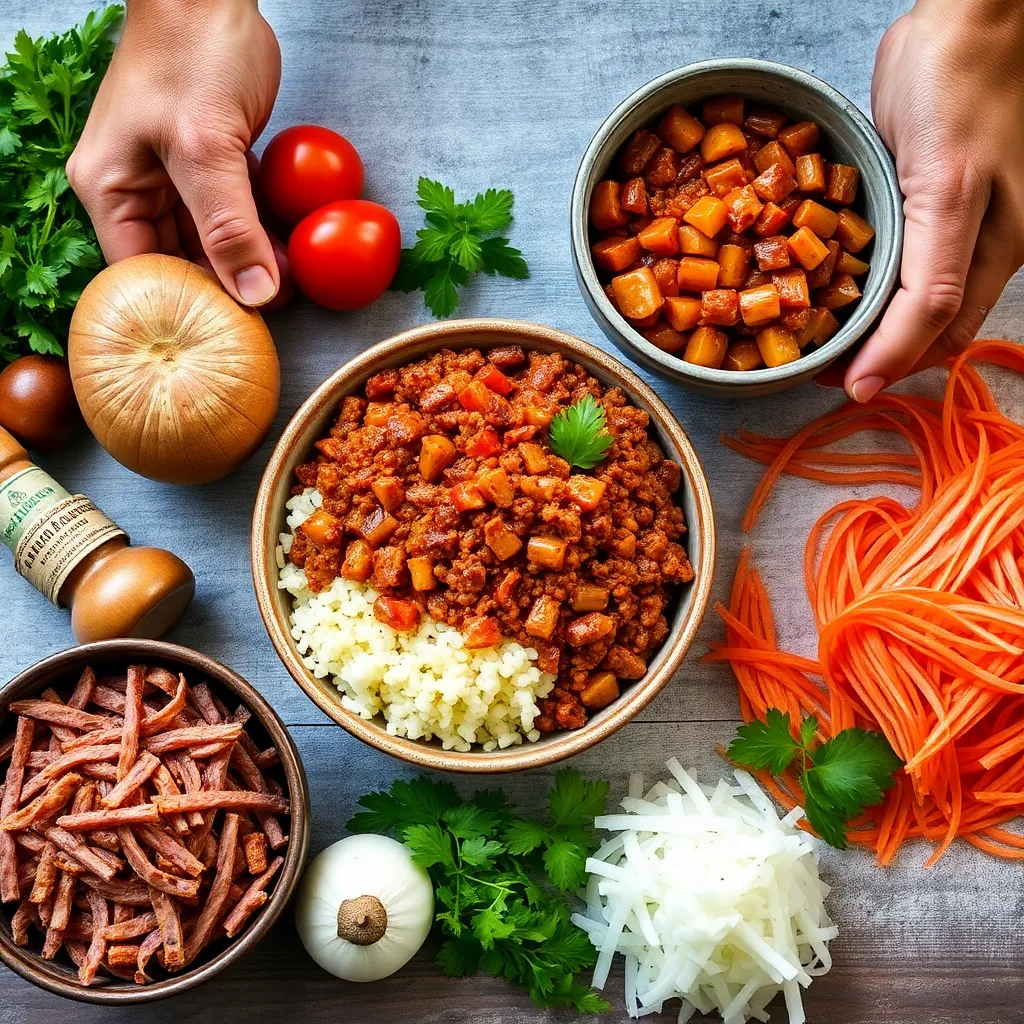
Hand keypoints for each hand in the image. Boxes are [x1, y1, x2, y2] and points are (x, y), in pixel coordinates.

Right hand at [66, 0, 281, 305]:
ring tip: (286, 291)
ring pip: (210, 244)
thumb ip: (229, 226)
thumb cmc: (193, 54)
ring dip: (247, 265)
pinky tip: (286, 257)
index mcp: (111, 190)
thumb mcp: (206, 147)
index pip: (142, 274)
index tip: (229, 334)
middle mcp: (136, 191)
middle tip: (269, 317)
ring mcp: (173, 180)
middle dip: (224, 289)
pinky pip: (231, 216)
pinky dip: (257, 236)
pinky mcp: (209, 167)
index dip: (184, 309)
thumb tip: (254, 294)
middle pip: (178, 263)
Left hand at [844, 0, 1023, 401]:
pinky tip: (820, 282)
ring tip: (811, 332)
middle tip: (811, 363)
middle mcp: (974, 246)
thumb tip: (889, 368)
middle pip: (920, 325)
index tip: (834, 386)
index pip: (935, 335)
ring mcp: (947, 221)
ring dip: (860, 321)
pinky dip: (853, 277)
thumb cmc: (961, 92)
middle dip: (870, 352)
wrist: (961, 19)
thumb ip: (930, 285)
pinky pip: (886, 252)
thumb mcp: (949, 195)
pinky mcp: (918, 197)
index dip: (886, 366)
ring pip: (901, 294)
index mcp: (994, 252)